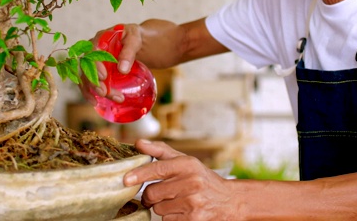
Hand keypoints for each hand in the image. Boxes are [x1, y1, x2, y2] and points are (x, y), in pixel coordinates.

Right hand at [78, 23, 143, 103]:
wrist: (132, 42)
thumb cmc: (133, 37)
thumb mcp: (134, 40)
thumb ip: (129, 52)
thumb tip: (123, 70)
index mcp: (99, 39)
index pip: (92, 52)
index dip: (95, 65)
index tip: (103, 77)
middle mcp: (91, 50)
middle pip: (86, 68)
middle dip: (93, 82)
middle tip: (104, 93)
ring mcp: (91, 61)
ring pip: (87, 78)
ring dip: (95, 91)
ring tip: (114, 99)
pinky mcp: (94, 71)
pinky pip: (87, 83)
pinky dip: (90, 94)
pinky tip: (96, 103)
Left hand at [124, 140, 240, 219]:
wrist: (230, 200)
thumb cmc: (203, 179)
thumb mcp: (186, 161)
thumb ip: (161, 151)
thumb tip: (138, 143)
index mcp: (188, 165)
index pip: (158, 168)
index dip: (139, 174)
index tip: (126, 179)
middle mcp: (191, 182)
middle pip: (153, 193)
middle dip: (150, 196)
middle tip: (156, 195)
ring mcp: (193, 202)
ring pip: (158, 209)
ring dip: (161, 207)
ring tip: (176, 202)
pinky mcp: (193, 219)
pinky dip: (170, 217)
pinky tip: (182, 211)